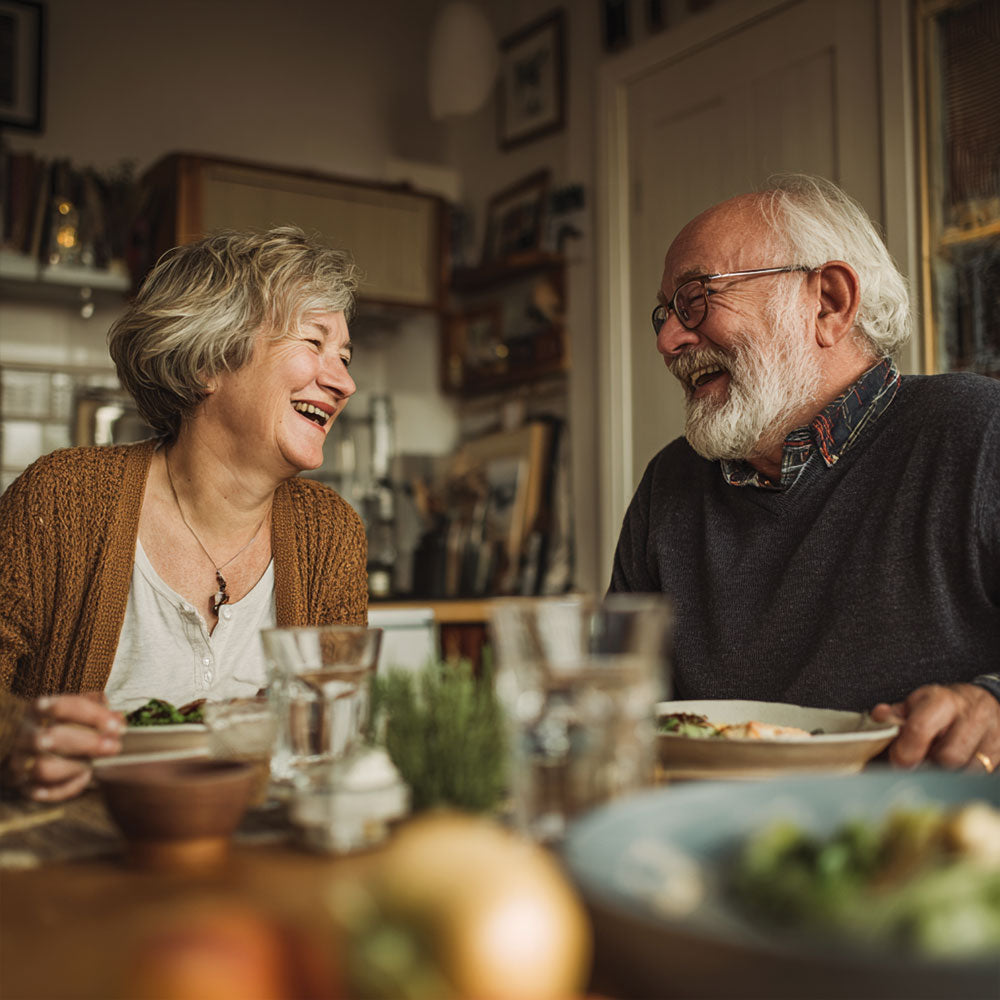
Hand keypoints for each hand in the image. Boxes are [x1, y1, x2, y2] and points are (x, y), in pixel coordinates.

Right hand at [4, 693, 124, 800]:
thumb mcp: (83, 711)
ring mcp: (20, 761)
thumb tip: (118, 719)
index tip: (116, 726)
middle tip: (114, 747)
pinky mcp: (24, 786)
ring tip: (95, 764)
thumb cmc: (69, 725)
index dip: (91, 716)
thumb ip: (101, 711)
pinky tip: (83, 779)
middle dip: (86, 743)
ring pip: (43, 769)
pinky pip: (43, 792)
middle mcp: (25, 734)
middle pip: (50, 737)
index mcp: (39, 709)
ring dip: (75, 767)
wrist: (42, 750)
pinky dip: (65, 788)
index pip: (61, 708)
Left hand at [871, 683, 999, 772]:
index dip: (906, 751)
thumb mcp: (919, 703)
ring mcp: (990, 735)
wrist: (985, 702)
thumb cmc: (945, 706)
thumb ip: (897, 713)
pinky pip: (980, 774)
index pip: (920, 728)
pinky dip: (964, 776)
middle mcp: (969, 716)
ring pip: (966, 769)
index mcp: (942, 701)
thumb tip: (879, 716)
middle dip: (930, 765)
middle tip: (919, 765)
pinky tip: (956, 767)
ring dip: (948, 773)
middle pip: (948, 757)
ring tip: (939, 763)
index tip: (898, 762)